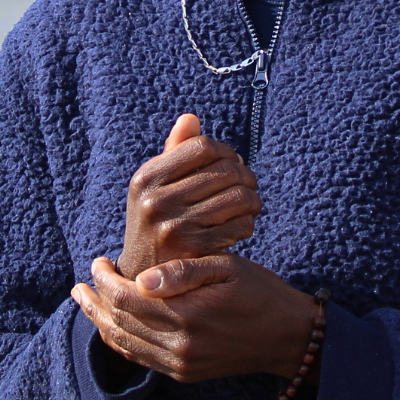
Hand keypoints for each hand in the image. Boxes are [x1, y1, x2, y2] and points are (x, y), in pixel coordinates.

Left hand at [71, 253, 319, 383]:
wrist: (288, 338)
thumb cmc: (260, 292)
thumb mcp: (228, 268)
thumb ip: (183, 272)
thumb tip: (141, 280)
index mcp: (187, 315)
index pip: (127, 298)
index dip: (106, 279)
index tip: (99, 260)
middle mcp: (179, 346)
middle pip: (118, 323)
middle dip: (95, 300)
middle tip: (82, 281)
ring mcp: (180, 365)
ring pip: (124, 345)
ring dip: (100, 322)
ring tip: (85, 302)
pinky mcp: (184, 374)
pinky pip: (140, 360)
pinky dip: (119, 342)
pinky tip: (111, 326)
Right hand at [116, 113, 262, 279]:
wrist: (146, 280)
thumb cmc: (155, 224)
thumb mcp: (154, 188)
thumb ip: (174, 152)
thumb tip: (191, 118)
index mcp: (146, 178)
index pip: (202, 147)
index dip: (226, 152)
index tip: (233, 163)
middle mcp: (155, 201)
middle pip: (225, 170)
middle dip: (245, 175)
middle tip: (249, 185)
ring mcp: (174, 228)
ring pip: (238, 196)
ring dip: (253, 199)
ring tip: (250, 204)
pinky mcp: (196, 252)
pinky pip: (240, 225)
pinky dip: (248, 223)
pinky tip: (242, 226)